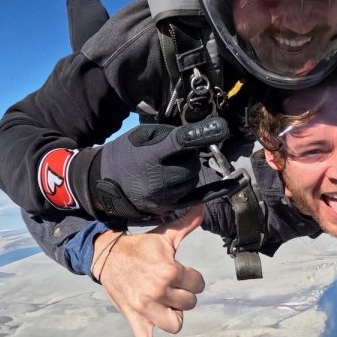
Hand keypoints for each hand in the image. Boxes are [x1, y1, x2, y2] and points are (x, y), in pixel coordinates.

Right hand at [83, 118, 229, 221]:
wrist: (100, 184)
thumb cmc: (122, 155)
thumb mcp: (140, 136)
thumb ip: (168, 136)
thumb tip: (195, 136)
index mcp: (150, 157)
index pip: (181, 142)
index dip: (201, 134)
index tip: (220, 128)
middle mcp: (158, 180)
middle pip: (191, 165)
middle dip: (188, 157)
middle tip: (174, 154)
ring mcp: (164, 197)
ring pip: (192, 180)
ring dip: (189, 171)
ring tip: (170, 167)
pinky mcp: (167, 208)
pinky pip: (197, 199)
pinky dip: (217, 190)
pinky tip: (236, 183)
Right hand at [93, 206, 206, 336]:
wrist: (107, 257)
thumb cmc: (140, 247)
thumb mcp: (164, 236)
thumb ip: (185, 224)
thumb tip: (202, 207)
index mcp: (169, 271)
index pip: (198, 284)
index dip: (192, 279)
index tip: (180, 273)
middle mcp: (158, 291)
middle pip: (189, 305)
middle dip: (182, 296)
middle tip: (168, 285)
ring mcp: (146, 309)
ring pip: (176, 324)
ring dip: (173, 315)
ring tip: (163, 303)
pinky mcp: (136, 320)